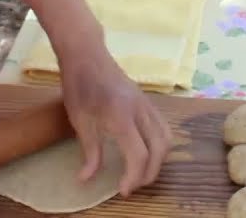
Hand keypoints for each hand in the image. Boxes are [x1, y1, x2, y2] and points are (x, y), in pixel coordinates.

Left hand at [59, 50, 172, 196]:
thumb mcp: (80, 121)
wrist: (87, 55)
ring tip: (140, 172)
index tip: (122, 190)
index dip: (133, 177)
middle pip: (159, 149)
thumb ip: (89, 152)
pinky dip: (160, 146)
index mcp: (121, 115)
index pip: (139, 154)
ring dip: (158, 160)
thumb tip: (86, 180)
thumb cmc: (79, 86)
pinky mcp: (148, 102)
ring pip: (166, 138)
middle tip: (131, 186)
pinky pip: (163, 127)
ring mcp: (147, 104)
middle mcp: (140, 110)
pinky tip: (145, 153)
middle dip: (149, 173)